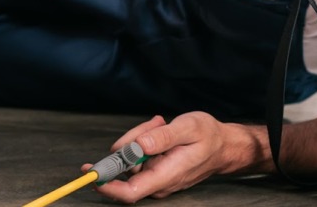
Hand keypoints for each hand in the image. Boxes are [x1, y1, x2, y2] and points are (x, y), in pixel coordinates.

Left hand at [85, 113, 258, 203]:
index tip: (92, 172)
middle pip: (127, 168)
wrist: (223, 146)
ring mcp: (156, 178)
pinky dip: (144, 141)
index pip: (130, 192)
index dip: (108, 185)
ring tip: (163, 125)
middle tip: (155, 125)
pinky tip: (161, 131)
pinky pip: (138, 156)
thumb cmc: (208, 137)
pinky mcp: (154, 171)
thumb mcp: (188, 128)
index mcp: (166, 176)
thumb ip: (161, 137)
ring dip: (140, 138)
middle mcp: (158, 182)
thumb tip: (137, 145)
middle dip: (131, 143)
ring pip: (131, 158)